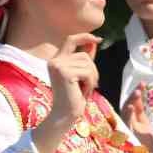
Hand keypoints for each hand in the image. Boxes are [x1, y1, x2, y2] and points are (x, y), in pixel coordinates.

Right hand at [36, 33, 99, 152]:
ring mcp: (58, 66)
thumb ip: (85, 59)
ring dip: (92, 78)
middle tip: (88, 86)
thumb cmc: (73, 97)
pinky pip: (88, 72)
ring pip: (88, 64)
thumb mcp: (81, 75)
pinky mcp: (65, 73)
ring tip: (83, 90)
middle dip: (92, 70)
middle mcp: (54, 61)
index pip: (70, 40)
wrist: (64, 115)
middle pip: (84, 55)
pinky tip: (83, 92)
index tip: (98, 39)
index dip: (85, 37)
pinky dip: (90, 83)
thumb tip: (94, 42)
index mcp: (55, 60)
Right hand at [121, 90, 152, 152]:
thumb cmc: (145, 142)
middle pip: (127, 105)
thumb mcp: (144, 123)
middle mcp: (127, 123)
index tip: (143, 83)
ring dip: (130, 102)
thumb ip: (140, 110)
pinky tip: (132, 106)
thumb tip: (140, 93)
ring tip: (137, 93)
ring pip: (125, 113)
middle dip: (133, 95)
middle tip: (140, 85)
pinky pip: (126, 124)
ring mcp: (126, 129)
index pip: (133, 102)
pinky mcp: (126, 135)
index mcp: (132, 119)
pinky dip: (128, 114)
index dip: (137, 92)